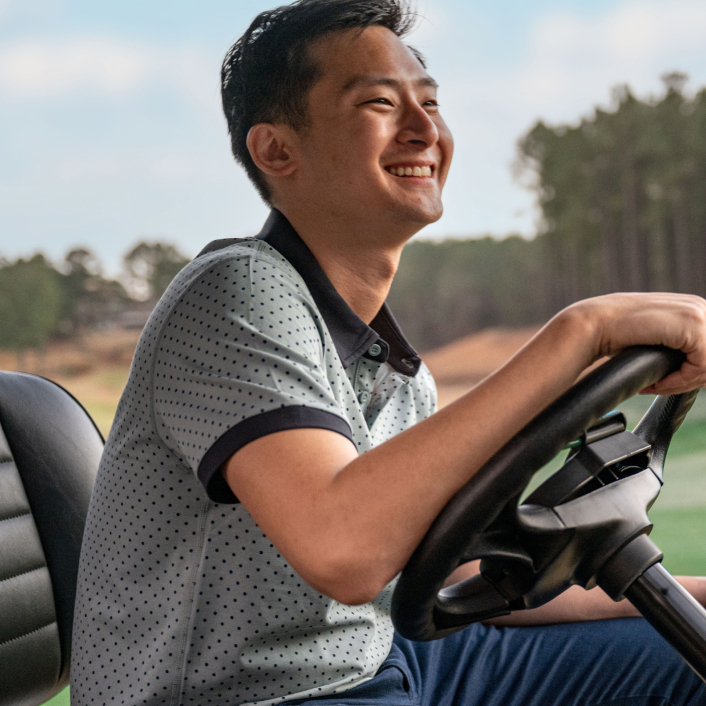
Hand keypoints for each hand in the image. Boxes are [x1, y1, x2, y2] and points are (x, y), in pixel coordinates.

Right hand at [568, 293, 705, 394]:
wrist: (593, 324)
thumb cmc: (614, 334)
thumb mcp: (652, 337)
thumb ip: (674, 344)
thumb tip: (690, 367)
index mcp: (693, 308)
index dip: (692, 374)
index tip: (664, 383)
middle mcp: (700, 306)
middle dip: (690, 379)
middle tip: (660, 387)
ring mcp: (697, 313)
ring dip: (684, 382)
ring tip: (657, 386)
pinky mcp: (692, 324)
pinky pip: (702, 365)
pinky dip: (681, 380)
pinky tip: (657, 382)